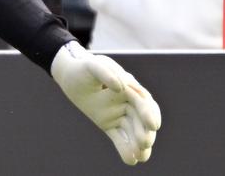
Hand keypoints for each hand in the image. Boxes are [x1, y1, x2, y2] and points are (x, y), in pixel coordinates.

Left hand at [51, 41, 161, 164]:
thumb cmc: (84, 68)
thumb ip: (107, 72)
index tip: (153, 125)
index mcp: (129, 87)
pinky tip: (131, 160)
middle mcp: (128, 103)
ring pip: (133, 131)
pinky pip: (119, 138)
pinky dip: (125, 149)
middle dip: (145, 132)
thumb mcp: (93, 64)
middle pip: (142, 120)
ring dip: (139, 144)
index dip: (149, 114)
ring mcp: (119, 114)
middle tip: (145, 143)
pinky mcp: (109, 124)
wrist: (71, 76)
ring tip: (141, 157)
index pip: (144, 102)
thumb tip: (121, 87)